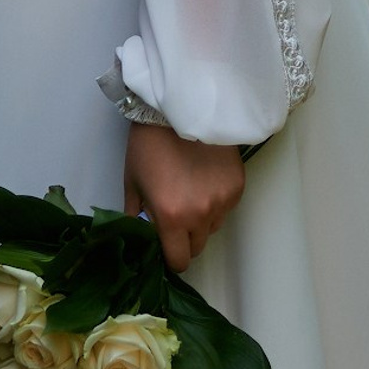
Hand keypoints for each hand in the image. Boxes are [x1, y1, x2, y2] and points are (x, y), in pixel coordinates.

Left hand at [123, 122, 243, 272]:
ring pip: (212, 227)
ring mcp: (222, 202)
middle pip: (197, 247)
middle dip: (185, 237)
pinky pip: (225, 207)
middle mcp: (200, 215)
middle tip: (174, 214)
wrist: (177, 107)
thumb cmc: (148, 144)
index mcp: (171, 217)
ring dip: (201, 219)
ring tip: (189, 190)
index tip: (165, 245)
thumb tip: (139, 238)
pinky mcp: (237, 187)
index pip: (179, 261)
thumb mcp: (132, 182)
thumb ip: (136, 217)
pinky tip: (203, 177)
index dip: (171, 256)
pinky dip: (215, 200)